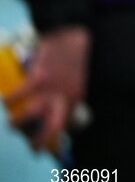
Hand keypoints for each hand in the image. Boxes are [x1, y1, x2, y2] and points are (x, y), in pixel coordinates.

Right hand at [4, 26, 89, 151]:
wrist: (78, 30)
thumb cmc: (75, 55)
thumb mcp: (79, 76)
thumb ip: (68, 95)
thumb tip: (55, 114)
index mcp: (76, 97)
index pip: (64, 127)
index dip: (49, 141)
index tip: (36, 150)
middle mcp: (65, 97)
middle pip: (51, 127)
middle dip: (37, 140)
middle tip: (26, 141)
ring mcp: (52, 88)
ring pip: (29, 115)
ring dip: (16, 122)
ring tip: (12, 123)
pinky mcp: (39, 76)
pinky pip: (18, 95)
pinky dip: (9, 99)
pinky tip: (6, 100)